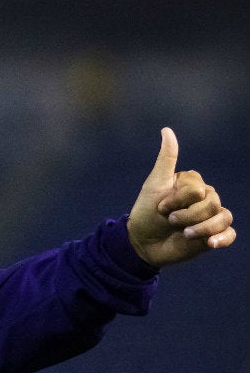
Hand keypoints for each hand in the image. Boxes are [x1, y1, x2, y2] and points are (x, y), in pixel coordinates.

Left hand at [126, 127, 235, 267]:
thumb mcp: (154, 184)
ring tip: (184, 234)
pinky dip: (222, 238)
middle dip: (188, 215)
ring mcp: (209, 217)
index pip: (198, 189)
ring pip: (223, 217)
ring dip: (201, 228)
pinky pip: (230, 234)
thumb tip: (167, 129)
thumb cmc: (146, 212)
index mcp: (192, 185)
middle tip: (170, 222)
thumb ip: (166, 159)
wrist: (141, 243)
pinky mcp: (212, 236)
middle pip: (212, 202)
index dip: (178, 200)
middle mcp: (204, 199)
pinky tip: (209, 243)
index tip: (161, 207)